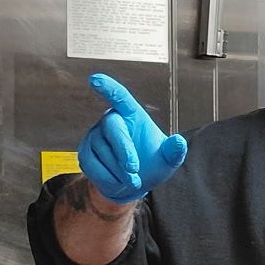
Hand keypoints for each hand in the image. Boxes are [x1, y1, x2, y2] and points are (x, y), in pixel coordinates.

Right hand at [78, 74, 187, 204]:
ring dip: (120, 171)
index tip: (96, 79)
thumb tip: (179, 142)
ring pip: (103, 151)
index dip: (108, 88)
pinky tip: (118, 181)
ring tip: (132, 179)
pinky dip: (108, 178)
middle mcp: (111, 121)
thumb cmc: (151, 165)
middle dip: (123, 150)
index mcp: (131, 115)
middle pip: (112, 127)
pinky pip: (92, 165)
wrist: (133, 185)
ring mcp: (95, 136)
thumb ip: (174, 151)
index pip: (120, 97)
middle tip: (134, 169)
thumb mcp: (167, 160)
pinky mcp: (85, 153)